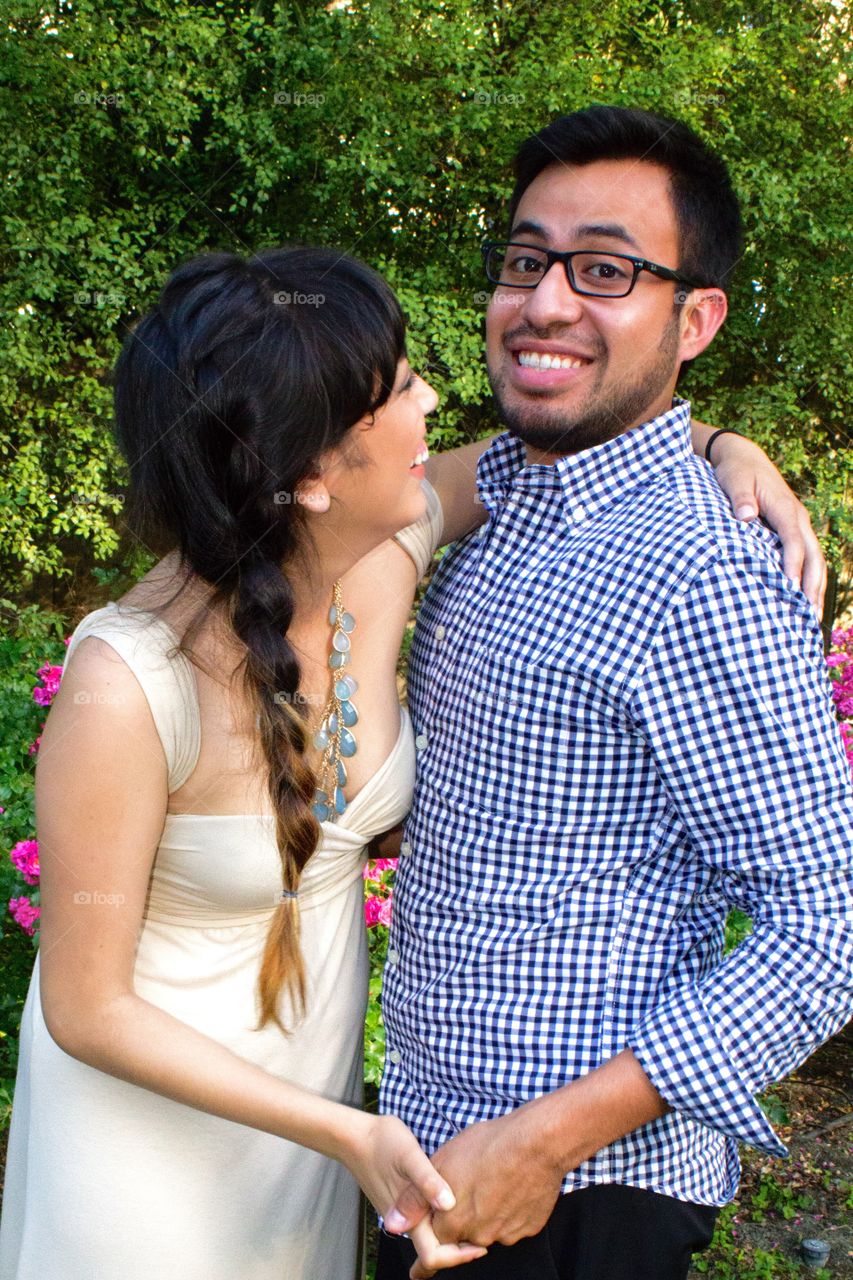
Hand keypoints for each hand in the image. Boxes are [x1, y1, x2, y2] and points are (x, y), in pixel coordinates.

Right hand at [341, 1112, 486, 1274]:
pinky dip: (444, 1220)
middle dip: (461, 1248)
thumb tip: (449, 1204)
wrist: (356, 1137)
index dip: (460, 1256)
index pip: (433, 1256)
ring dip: (454, 1233)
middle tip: (487, 1233)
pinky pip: (427, 1221)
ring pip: (432, 1236)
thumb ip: (428, 1181)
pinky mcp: (404, 1203)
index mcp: (408, 1217)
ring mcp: (404, 1214)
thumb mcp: (409, 1156)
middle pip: (435, 1250)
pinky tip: (457, 1204)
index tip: (482, 1246)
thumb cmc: (382, 1143)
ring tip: (478, 1218)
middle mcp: (405, 1222)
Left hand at [389, 1105, 562, 1276]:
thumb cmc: (488, 1146)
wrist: (537, 1143)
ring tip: (491, 1178)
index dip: (428, 1251)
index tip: (418, 1271)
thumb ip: (414, 1200)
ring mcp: (506, 1234)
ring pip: (488, 1230)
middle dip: (461, 1220)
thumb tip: (391, 1227)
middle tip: (471, 1189)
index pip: (434, 1246)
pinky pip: (512, 1224)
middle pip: (463, 1236)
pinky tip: (510, 1184)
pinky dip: (509, 1210)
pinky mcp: (528, 1228)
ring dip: (485, 1213)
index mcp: (453, 1221)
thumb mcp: (442, 1162)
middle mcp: (478, 1235)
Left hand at [708, 430, 826, 611]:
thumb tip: (746, 516)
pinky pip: (807, 558)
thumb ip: (740, 498)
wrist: (744, 459)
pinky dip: (810, 580)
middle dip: (813, 585)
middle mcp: (798, 518)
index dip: (793, 565)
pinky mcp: (793, 531)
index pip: (794, 541)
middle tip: (809, 615)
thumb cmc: (737, 472)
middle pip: (813, 556)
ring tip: (812, 618)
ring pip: (815, 560)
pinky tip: (804, 601)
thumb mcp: (734, 480)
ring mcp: (798, 525)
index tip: (789, 589)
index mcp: (785, 508)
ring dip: (816, 588)